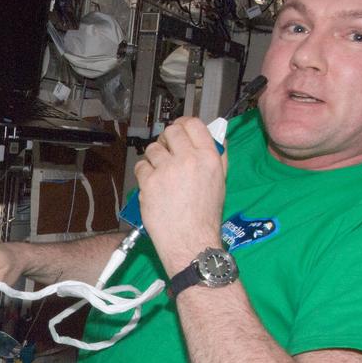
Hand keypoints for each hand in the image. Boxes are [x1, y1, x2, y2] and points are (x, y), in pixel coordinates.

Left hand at [133, 117, 227, 273]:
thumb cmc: (205, 215)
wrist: (190, 239)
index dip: (183, 124)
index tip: (178, 129)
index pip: (193, 124)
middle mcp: (188, 159)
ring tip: (161, 173)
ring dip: (154, 158)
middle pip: (170, 132)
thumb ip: (217, 156)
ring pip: (153, 148)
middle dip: (166, 139)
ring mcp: (166, 170)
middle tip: (166, 151)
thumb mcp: (220, 181)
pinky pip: (141, 166)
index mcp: (209, 157)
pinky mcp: (149, 182)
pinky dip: (144, 173)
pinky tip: (152, 184)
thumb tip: (214, 136)